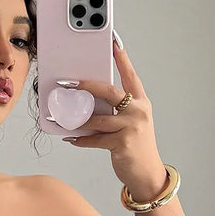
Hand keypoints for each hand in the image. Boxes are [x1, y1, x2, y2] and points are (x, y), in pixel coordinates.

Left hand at [57, 36, 168, 200]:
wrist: (147, 172)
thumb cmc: (136, 146)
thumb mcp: (132, 123)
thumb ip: (117, 110)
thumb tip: (91, 102)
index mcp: (140, 102)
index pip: (130, 76)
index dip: (122, 59)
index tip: (114, 42)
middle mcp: (138, 111)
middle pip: (110, 92)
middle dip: (89, 86)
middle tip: (73, 83)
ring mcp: (131, 127)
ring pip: (98, 119)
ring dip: (80, 120)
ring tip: (67, 119)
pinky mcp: (122, 144)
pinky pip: (95, 139)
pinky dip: (81, 140)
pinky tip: (72, 139)